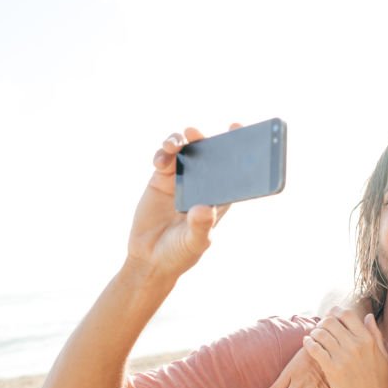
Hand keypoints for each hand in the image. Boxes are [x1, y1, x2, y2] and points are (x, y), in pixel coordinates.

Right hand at [126, 125, 239, 279]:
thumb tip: (205, 208)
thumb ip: (200, 226)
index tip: (237, 129)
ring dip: (181, 142)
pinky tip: (160, 161)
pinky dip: (163, 154)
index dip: (237, 149)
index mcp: (219, 197)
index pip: (234, 170)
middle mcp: (202, 184)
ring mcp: (182, 179)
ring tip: (175, 144)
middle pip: (209, 154)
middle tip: (197, 133)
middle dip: (205, 139)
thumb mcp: (194, 242)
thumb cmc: (179, 253)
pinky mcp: (161, 179)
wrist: (149, 258)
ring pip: (185, 150)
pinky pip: (164, 158)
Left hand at [302, 309, 387, 387]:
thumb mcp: (383, 357)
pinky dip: (308, 343)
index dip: (335, 312)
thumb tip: (367, 316)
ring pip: (321, 333)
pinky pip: (315, 349)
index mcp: (368, 340)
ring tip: (313, 337)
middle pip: (331, 321)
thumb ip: (375, 334)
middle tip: (319, 328)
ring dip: (314, 332)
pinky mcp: (332, 370)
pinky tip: (307, 343)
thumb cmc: (379, 385)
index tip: (330, 317)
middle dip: (322, 322)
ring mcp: (344, 357)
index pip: (347, 314)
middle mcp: (356, 345)